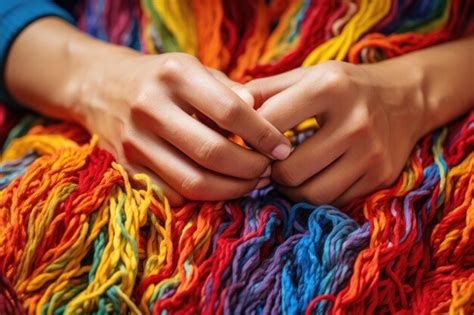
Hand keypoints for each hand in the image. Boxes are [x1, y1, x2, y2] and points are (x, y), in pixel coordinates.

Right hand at [76, 52, 290, 204]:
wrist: (101, 86)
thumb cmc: (161, 78)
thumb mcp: (194, 69)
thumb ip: (229, 90)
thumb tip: (261, 112)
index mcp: (174, 75)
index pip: (231, 112)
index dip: (264, 135)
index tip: (282, 147)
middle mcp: (150, 107)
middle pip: (213, 153)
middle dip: (252, 168)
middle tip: (269, 169)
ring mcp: (134, 140)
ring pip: (194, 182)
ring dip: (233, 189)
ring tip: (251, 182)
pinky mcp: (126, 166)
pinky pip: (174, 195)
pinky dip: (203, 197)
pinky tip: (220, 187)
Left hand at [246, 60, 425, 205]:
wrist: (404, 98)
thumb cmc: (342, 86)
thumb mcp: (306, 76)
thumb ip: (264, 90)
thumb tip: (227, 107)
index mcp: (328, 87)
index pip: (268, 125)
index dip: (249, 139)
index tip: (248, 142)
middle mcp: (354, 121)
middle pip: (288, 170)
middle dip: (269, 171)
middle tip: (267, 164)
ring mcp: (370, 153)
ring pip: (310, 194)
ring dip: (289, 189)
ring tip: (285, 173)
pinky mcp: (380, 176)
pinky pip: (333, 201)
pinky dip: (315, 194)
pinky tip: (312, 178)